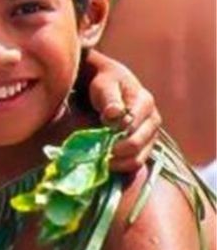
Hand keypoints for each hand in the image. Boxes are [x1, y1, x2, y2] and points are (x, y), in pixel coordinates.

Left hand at [85, 50, 160, 172]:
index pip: (132, 126)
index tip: (98, 135)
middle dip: (116, 151)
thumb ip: (109, 98)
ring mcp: (150, 134)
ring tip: (100, 161)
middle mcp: (153, 120)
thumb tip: (114, 114)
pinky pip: (137, 162)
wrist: (109, 85)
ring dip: (119, 163)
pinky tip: (107, 165)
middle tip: (97, 153)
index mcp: (145, 102)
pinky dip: (123, 167)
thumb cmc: (104, 83)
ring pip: (139, 157)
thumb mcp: (104, 85)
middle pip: (137, 144)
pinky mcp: (145, 146)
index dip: (114, 134)